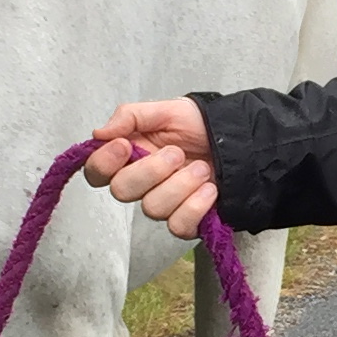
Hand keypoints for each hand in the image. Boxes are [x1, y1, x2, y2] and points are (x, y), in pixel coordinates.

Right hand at [82, 97, 215, 240]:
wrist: (239, 140)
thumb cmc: (200, 125)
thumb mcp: (166, 110)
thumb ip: (130, 116)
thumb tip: (99, 133)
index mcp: (130, 156)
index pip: (97, 171)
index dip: (104, 162)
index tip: (125, 145)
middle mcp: (142, 183)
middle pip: (121, 192)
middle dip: (151, 170)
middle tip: (176, 153)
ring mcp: (164, 204)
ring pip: (153, 208)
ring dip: (180, 184)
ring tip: (201, 167)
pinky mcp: (186, 221)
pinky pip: (178, 226)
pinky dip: (195, 206)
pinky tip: (209, 189)